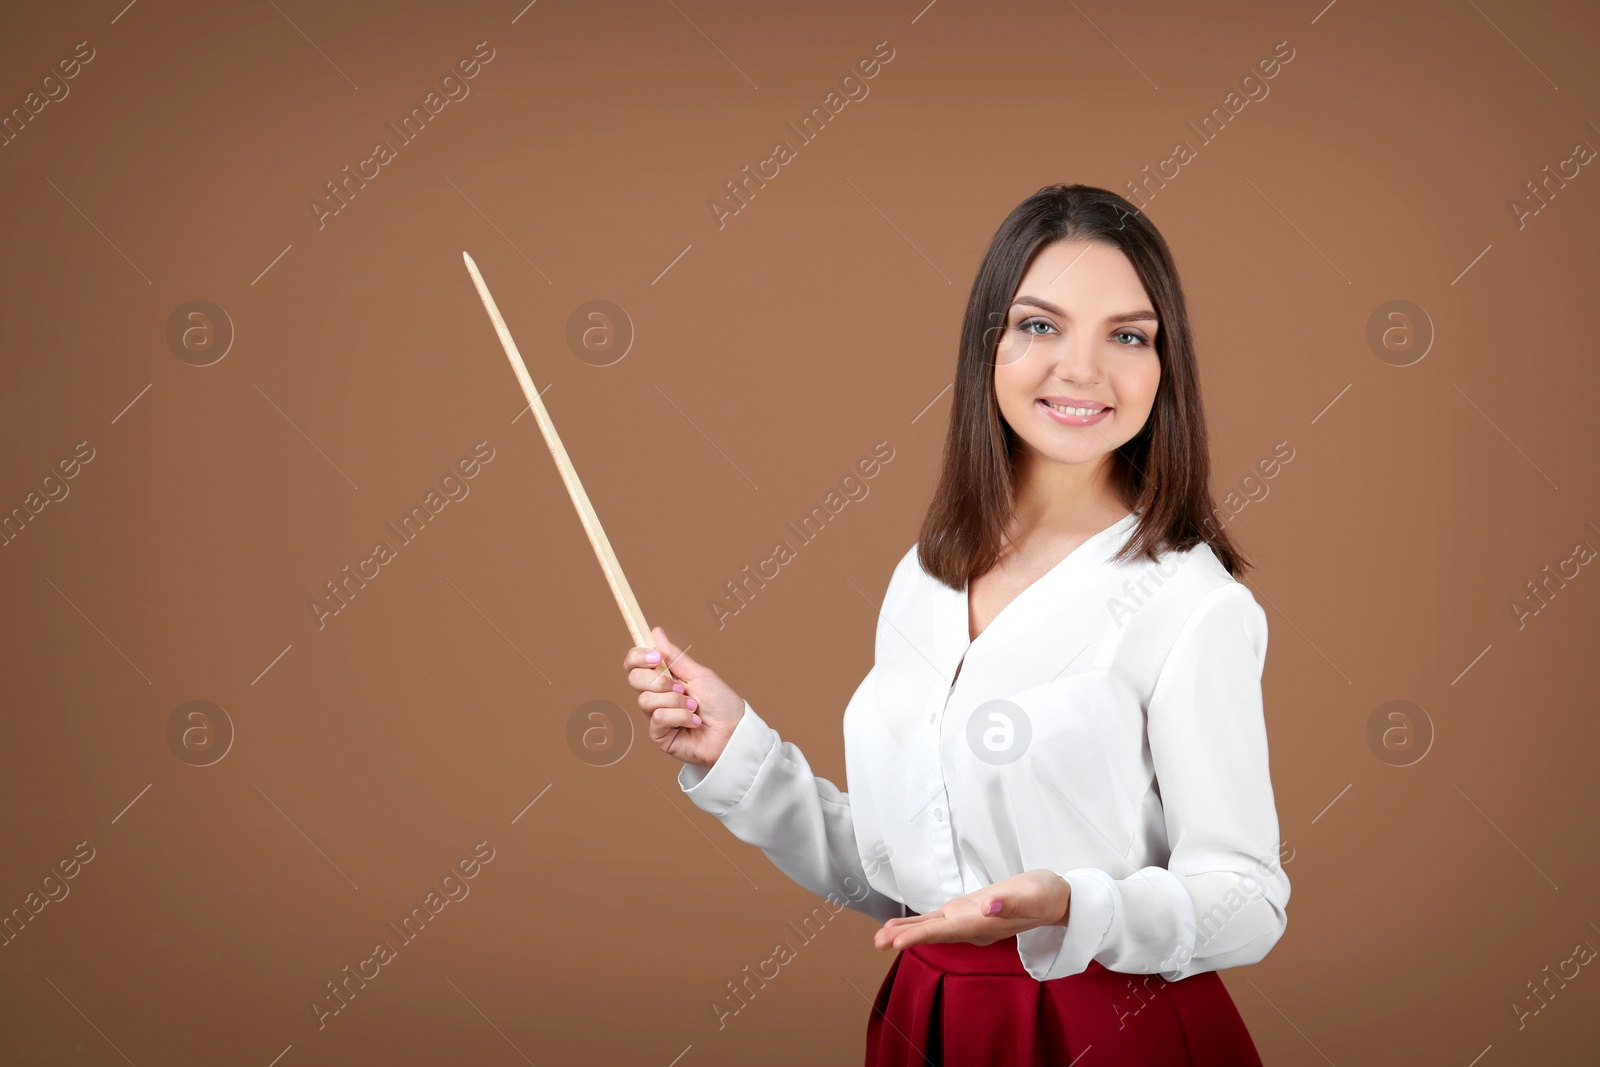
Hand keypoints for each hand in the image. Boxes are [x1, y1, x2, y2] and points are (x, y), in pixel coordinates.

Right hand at [622, 626, 744, 767]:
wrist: (734, 731)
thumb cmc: (721, 703)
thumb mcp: (698, 674)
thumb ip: (674, 656)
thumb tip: (656, 632)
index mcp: (664, 678)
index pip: (635, 664)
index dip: (638, 657)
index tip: (656, 658)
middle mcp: (657, 696)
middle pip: (634, 679)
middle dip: (658, 681)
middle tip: (681, 687)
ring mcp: (656, 717)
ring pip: (646, 700)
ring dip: (675, 701)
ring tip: (694, 707)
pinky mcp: (659, 736)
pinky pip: (658, 718)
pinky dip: (680, 716)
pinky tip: (694, 722)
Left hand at [872, 870, 1070, 951]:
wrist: (1055, 899)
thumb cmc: (1046, 895)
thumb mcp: (1033, 894)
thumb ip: (1009, 903)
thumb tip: (988, 908)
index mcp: (984, 925)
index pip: (947, 932)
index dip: (921, 936)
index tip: (897, 943)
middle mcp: (972, 928)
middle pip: (934, 934)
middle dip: (905, 938)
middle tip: (876, 943)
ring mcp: (968, 922)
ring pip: (932, 929)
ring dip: (906, 933)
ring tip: (879, 937)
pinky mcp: (967, 912)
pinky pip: (938, 920)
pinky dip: (919, 923)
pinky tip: (901, 926)